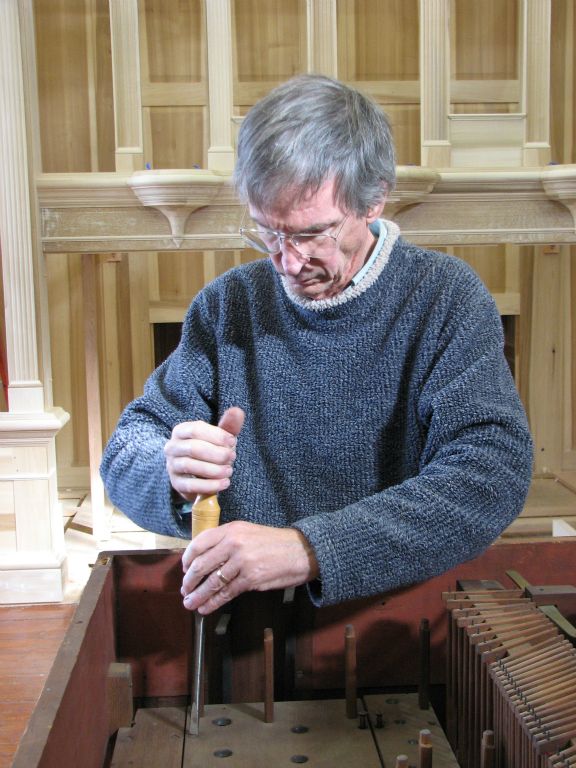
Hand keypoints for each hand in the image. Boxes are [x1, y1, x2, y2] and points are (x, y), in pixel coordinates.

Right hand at [164, 407, 244, 499]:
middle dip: (217, 453)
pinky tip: (224, 483)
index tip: (233, 442)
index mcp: (181, 431)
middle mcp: (172, 447)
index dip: (217, 436)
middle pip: (193, 448)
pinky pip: (191, 485)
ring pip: (190, 466)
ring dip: (214, 469)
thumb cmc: (211, 449)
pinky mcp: (176, 484)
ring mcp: (172, 466)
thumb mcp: (220, 437)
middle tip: (232, 457)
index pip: (196, 429)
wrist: (198, 474)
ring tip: (229, 471)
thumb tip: (237, 411)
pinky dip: (210, 485)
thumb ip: (229, 425)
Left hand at [181, 521, 318, 614]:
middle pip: (202, 564)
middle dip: (189, 580)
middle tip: (185, 589)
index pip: (200, 543)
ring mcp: (242, 561)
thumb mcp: (248, 532)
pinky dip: (213, 602)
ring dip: (198, 595)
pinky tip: (206, 608)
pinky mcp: (251, 579)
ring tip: (190, 603)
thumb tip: (205, 558)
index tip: (184, 569)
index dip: (188, 558)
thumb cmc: (274, 542)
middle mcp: (234, 543)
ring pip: (212, 582)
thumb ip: (227, 540)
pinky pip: (226, 593)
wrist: (301, 551)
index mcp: (232, 529)